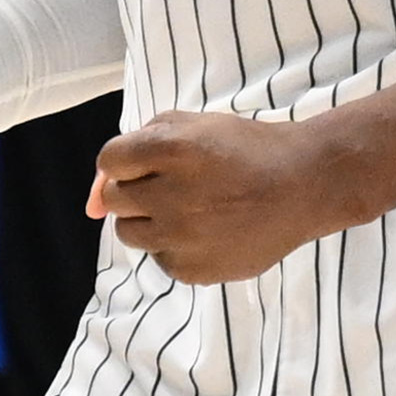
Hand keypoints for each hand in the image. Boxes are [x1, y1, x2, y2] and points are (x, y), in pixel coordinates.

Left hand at [87, 108, 356, 282]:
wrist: (304, 185)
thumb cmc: (243, 149)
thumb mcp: (191, 126)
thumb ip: (134, 149)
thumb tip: (91, 206)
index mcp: (171, 150)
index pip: (108, 161)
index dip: (128, 161)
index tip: (154, 163)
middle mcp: (172, 196)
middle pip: (115, 200)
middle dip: (138, 190)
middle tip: (177, 186)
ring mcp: (182, 237)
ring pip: (129, 234)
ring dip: (149, 220)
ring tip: (190, 209)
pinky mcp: (194, 269)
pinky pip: (160, 259)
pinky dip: (175, 246)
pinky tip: (208, 231)